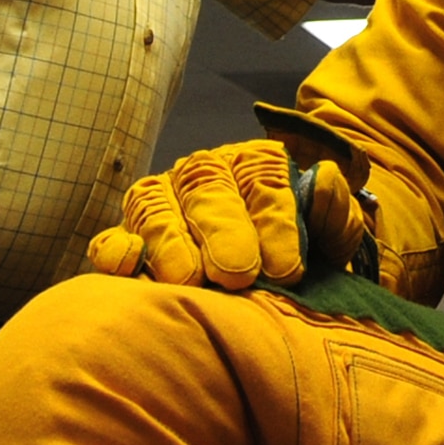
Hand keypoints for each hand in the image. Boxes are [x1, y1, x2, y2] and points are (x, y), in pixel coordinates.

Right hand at [88, 141, 371, 288]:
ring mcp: (163, 203)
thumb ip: (332, 209)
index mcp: (257, 165)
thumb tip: (325, 179)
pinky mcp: (127, 236)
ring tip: (187, 279)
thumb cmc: (301, 255)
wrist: (270, 272)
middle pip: (208, 192)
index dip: (276, 225)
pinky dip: (116, 250)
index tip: (288, 269)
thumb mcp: (330, 233)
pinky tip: (127, 267)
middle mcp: (205, 176)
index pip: (266, 183)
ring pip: (158, 209)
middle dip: (222, 231)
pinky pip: (112, 239)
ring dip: (170, 242)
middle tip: (236, 274)